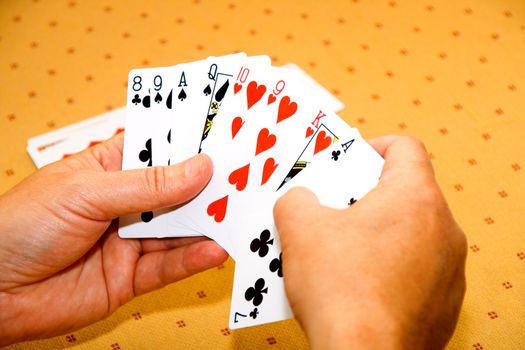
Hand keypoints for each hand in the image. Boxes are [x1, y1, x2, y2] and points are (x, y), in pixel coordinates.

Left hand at [0, 133, 227, 345]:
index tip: (230, 137)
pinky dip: (193, 259)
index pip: (159, 150)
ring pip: (179, 230)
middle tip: (248, 180)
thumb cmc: (22, 225)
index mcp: (109, 169)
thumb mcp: (87, 192)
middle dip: (210, 186)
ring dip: (209, 224)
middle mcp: (124, 204)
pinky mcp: (131, 277)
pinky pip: (169, 266)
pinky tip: (215, 250)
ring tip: (242, 216)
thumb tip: (200, 168)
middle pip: (177, 192)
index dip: (192, 144)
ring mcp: (130, 241)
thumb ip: (148, 186)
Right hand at [274, 136, 466, 349]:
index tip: (349, 160)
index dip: (373, 145)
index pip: (405, 148)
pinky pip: (415, 269)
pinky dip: (389, 267)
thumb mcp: (300, 228)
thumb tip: (300, 200)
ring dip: (377, 232)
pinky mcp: (444, 302)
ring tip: (340, 249)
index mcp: (415, 198)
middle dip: (365, 195)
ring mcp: (448, 268)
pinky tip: (358, 284)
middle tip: (334, 208)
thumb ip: (296, 199)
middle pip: (405, 192)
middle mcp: (444, 228)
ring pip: (410, 233)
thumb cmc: (339, 288)